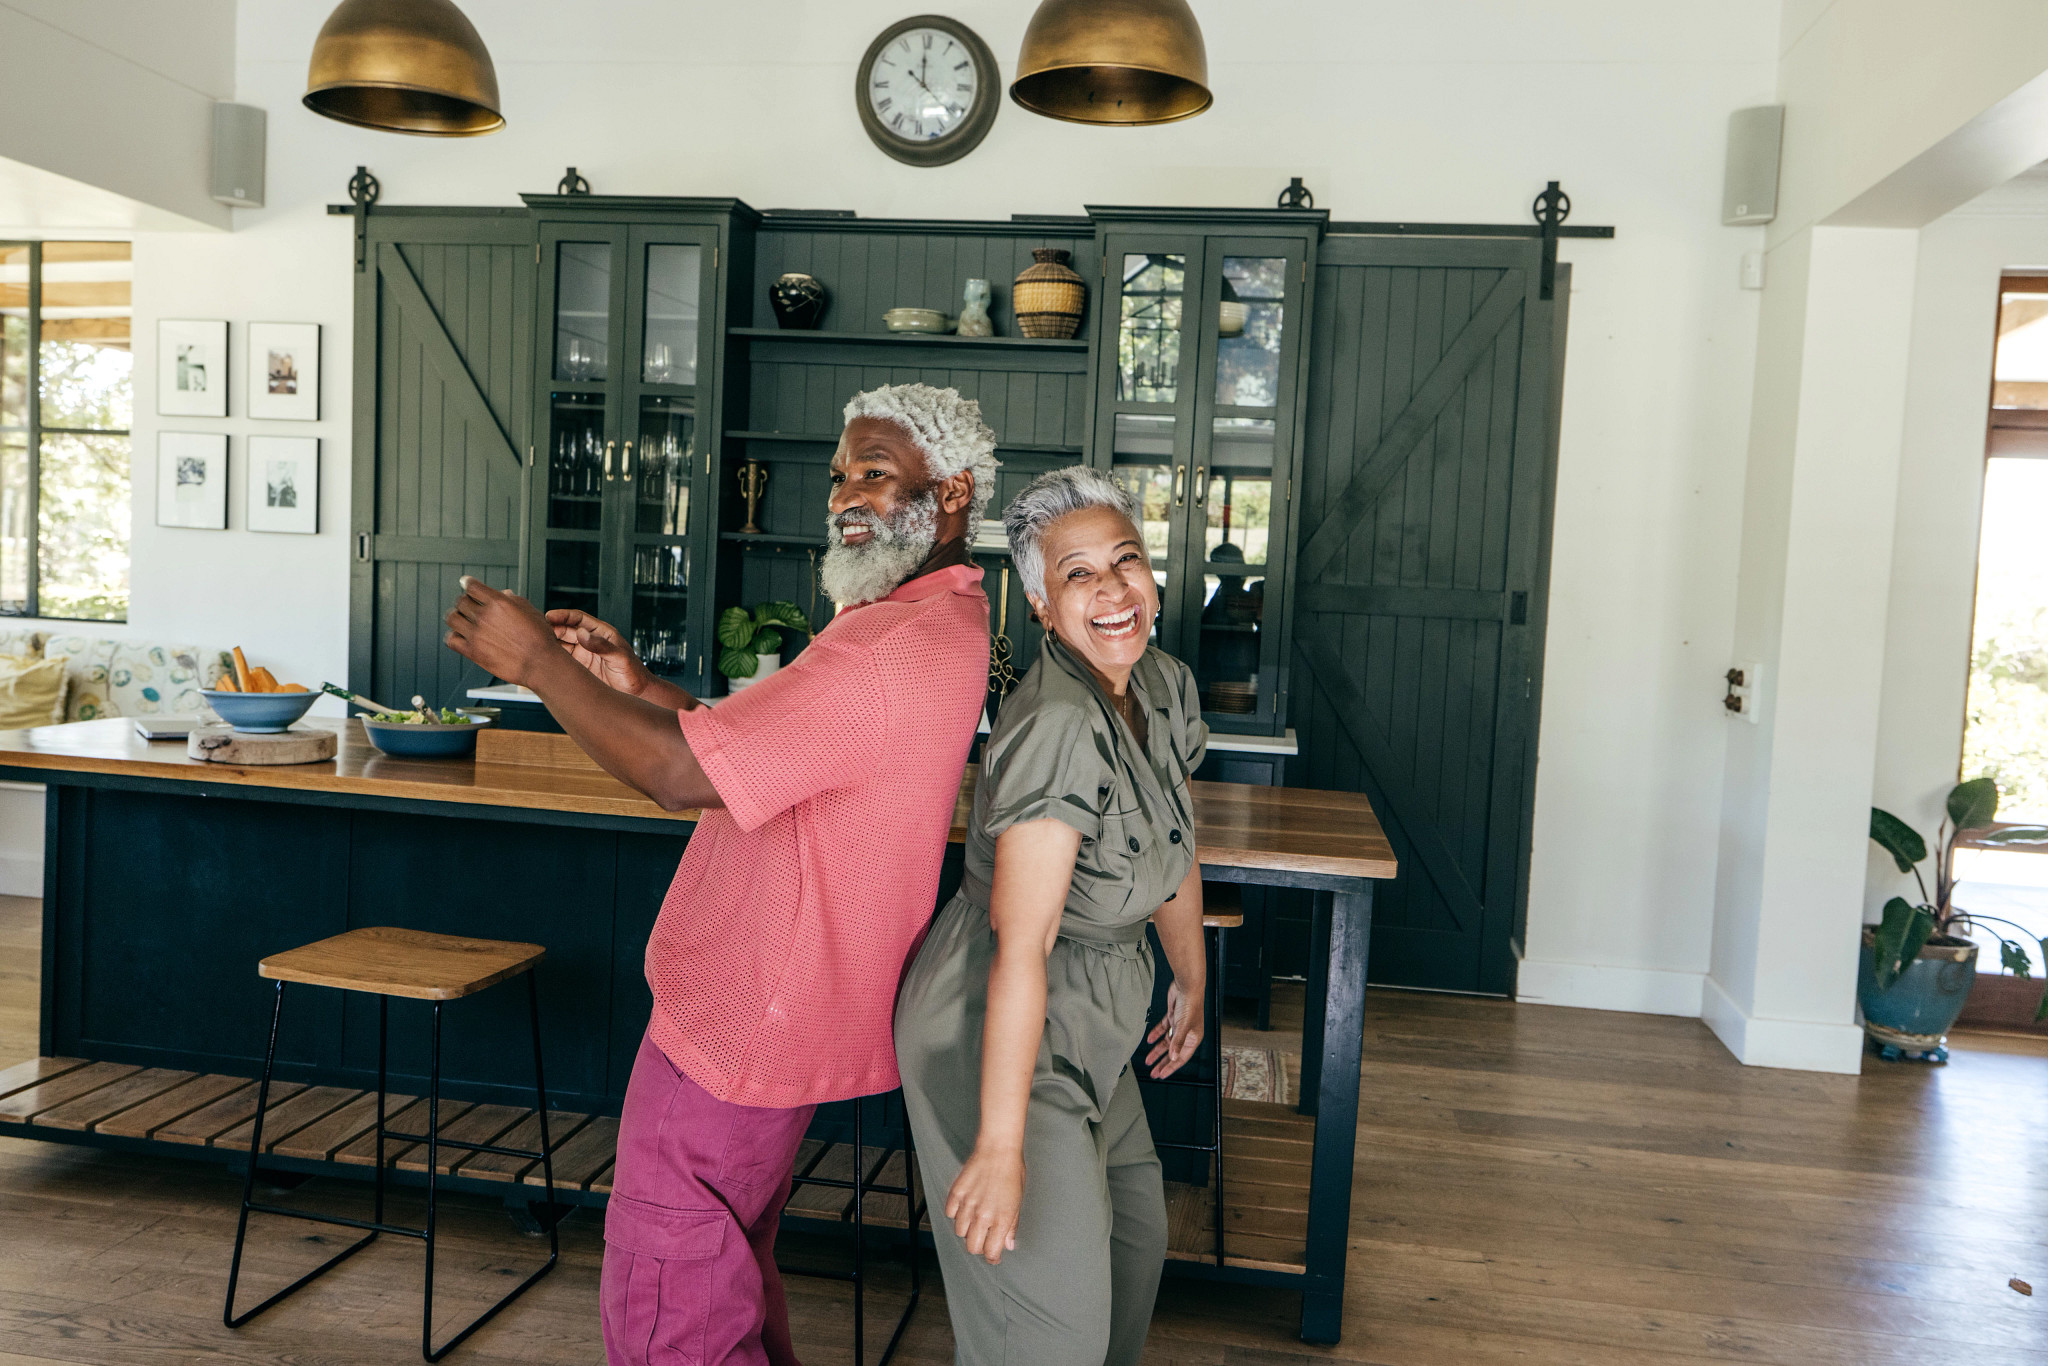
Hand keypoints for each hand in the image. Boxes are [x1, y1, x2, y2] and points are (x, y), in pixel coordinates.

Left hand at [443, 578, 558, 685]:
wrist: (539, 663)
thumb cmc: (539, 639)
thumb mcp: (529, 610)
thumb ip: (512, 599)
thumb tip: (504, 594)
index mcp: (498, 602)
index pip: (472, 586)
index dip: (468, 582)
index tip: (466, 582)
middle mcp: (484, 616)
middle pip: (460, 601)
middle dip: (465, 600)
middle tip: (469, 605)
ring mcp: (476, 634)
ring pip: (452, 618)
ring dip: (456, 616)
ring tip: (462, 619)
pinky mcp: (472, 651)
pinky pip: (451, 639)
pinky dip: (453, 636)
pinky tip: (461, 635)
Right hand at [546, 609, 654, 695]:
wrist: (636, 694)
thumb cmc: (633, 673)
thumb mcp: (619, 657)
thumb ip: (601, 646)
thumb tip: (582, 634)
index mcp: (601, 633)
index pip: (578, 618)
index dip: (563, 616)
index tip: (548, 616)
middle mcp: (589, 641)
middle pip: (565, 630)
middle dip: (551, 629)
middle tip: (536, 632)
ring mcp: (582, 655)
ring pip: (560, 645)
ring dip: (548, 644)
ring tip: (534, 645)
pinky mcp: (578, 668)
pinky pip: (561, 660)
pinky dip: (551, 659)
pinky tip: (541, 661)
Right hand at [945, 1145, 1023, 1264]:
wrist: (998, 1149)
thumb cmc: (1012, 1172)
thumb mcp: (1018, 1201)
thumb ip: (1012, 1226)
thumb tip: (1008, 1245)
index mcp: (1001, 1219)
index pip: (991, 1251)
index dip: (992, 1257)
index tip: (993, 1256)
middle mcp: (983, 1215)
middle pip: (973, 1247)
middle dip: (978, 1247)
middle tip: (983, 1239)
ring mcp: (968, 1204)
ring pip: (960, 1232)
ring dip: (967, 1230)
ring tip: (975, 1219)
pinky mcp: (956, 1193)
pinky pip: (950, 1213)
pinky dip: (955, 1213)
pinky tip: (965, 1206)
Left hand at [1144, 979, 1203, 1077]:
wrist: (1187, 986)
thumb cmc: (1191, 1005)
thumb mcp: (1183, 1026)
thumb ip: (1177, 1042)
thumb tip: (1173, 1057)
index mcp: (1193, 1038)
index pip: (1181, 1058)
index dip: (1171, 1067)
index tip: (1162, 1074)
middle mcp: (1186, 1034)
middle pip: (1173, 1052)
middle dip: (1163, 1062)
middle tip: (1154, 1072)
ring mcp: (1179, 1025)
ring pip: (1166, 1042)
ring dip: (1157, 1050)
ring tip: (1148, 1060)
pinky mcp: (1172, 1017)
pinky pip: (1163, 1029)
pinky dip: (1156, 1034)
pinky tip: (1149, 1040)